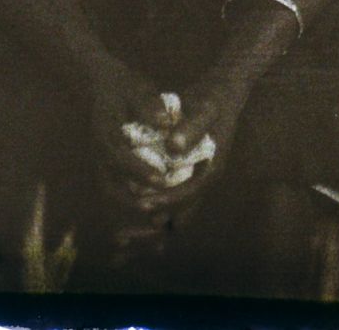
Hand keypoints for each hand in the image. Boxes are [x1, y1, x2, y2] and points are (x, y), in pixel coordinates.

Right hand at [85, 55, 178, 212]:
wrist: (102, 85)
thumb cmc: (124, 86)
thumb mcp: (137, 88)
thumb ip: (149, 104)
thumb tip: (165, 121)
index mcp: (105, 133)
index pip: (118, 156)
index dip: (138, 170)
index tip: (160, 179)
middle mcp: (99, 152)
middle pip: (109, 184)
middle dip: (131, 200)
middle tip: (157, 210)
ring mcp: (101, 161)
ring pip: (111, 192)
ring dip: (129, 209)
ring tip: (156, 222)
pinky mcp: (108, 167)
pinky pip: (116, 191)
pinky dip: (129, 205)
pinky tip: (150, 218)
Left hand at [108, 65, 252, 250]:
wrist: (219, 96)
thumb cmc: (211, 100)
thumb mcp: (205, 109)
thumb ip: (192, 128)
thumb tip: (173, 147)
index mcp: (211, 169)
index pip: (189, 193)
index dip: (166, 200)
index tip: (142, 203)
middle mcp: (203, 184)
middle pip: (180, 217)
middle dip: (151, 229)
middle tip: (123, 236)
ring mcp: (193, 185)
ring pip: (171, 220)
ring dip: (147, 233)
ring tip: (119, 241)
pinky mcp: (183, 183)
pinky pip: (165, 211)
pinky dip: (147, 222)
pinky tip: (125, 228)